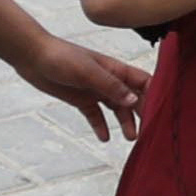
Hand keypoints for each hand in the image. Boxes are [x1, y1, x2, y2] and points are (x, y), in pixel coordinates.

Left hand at [13, 29, 147, 138]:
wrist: (33, 57)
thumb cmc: (62, 57)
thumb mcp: (88, 72)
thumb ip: (111, 86)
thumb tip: (134, 101)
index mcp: (116, 69)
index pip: (143, 82)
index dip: (155, 95)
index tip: (162, 112)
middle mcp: (109, 80)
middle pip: (133, 98)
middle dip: (143, 112)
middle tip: (150, 130)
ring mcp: (95, 90)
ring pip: (116, 109)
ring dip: (125, 122)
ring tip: (131, 138)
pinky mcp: (81, 99)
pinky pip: (96, 115)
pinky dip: (101, 126)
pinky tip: (104, 138)